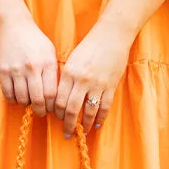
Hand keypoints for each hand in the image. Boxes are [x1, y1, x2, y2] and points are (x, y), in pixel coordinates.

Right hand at [0, 16, 58, 116]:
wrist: (13, 26)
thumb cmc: (36, 41)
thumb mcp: (51, 53)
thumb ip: (54, 73)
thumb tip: (57, 97)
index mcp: (47, 63)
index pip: (52, 93)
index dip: (53, 106)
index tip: (53, 109)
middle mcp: (32, 68)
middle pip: (38, 99)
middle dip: (41, 110)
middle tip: (41, 112)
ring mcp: (16, 70)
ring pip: (22, 99)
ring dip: (26, 104)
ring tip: (29, 101)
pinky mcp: (3, 71)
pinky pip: (8, 94)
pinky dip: (13, 99)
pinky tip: (17, 96)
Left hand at [55, 18, 132, 137]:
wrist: (112, 35)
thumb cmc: (90, 45)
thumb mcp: (72, 59)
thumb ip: (67, 78)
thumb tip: (60, 98)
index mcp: (69, 72)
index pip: (58, 100)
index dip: (56, 113)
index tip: (56, 118)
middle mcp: (81, 80)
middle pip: (71, 109)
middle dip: (68, 124)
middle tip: (66, 133)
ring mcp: (97, 84)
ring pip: (89, 111)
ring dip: (85, 124)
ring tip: (83, 132)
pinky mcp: (111, 85)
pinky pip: (104, 106)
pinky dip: (100, 117)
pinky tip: (97, 124)